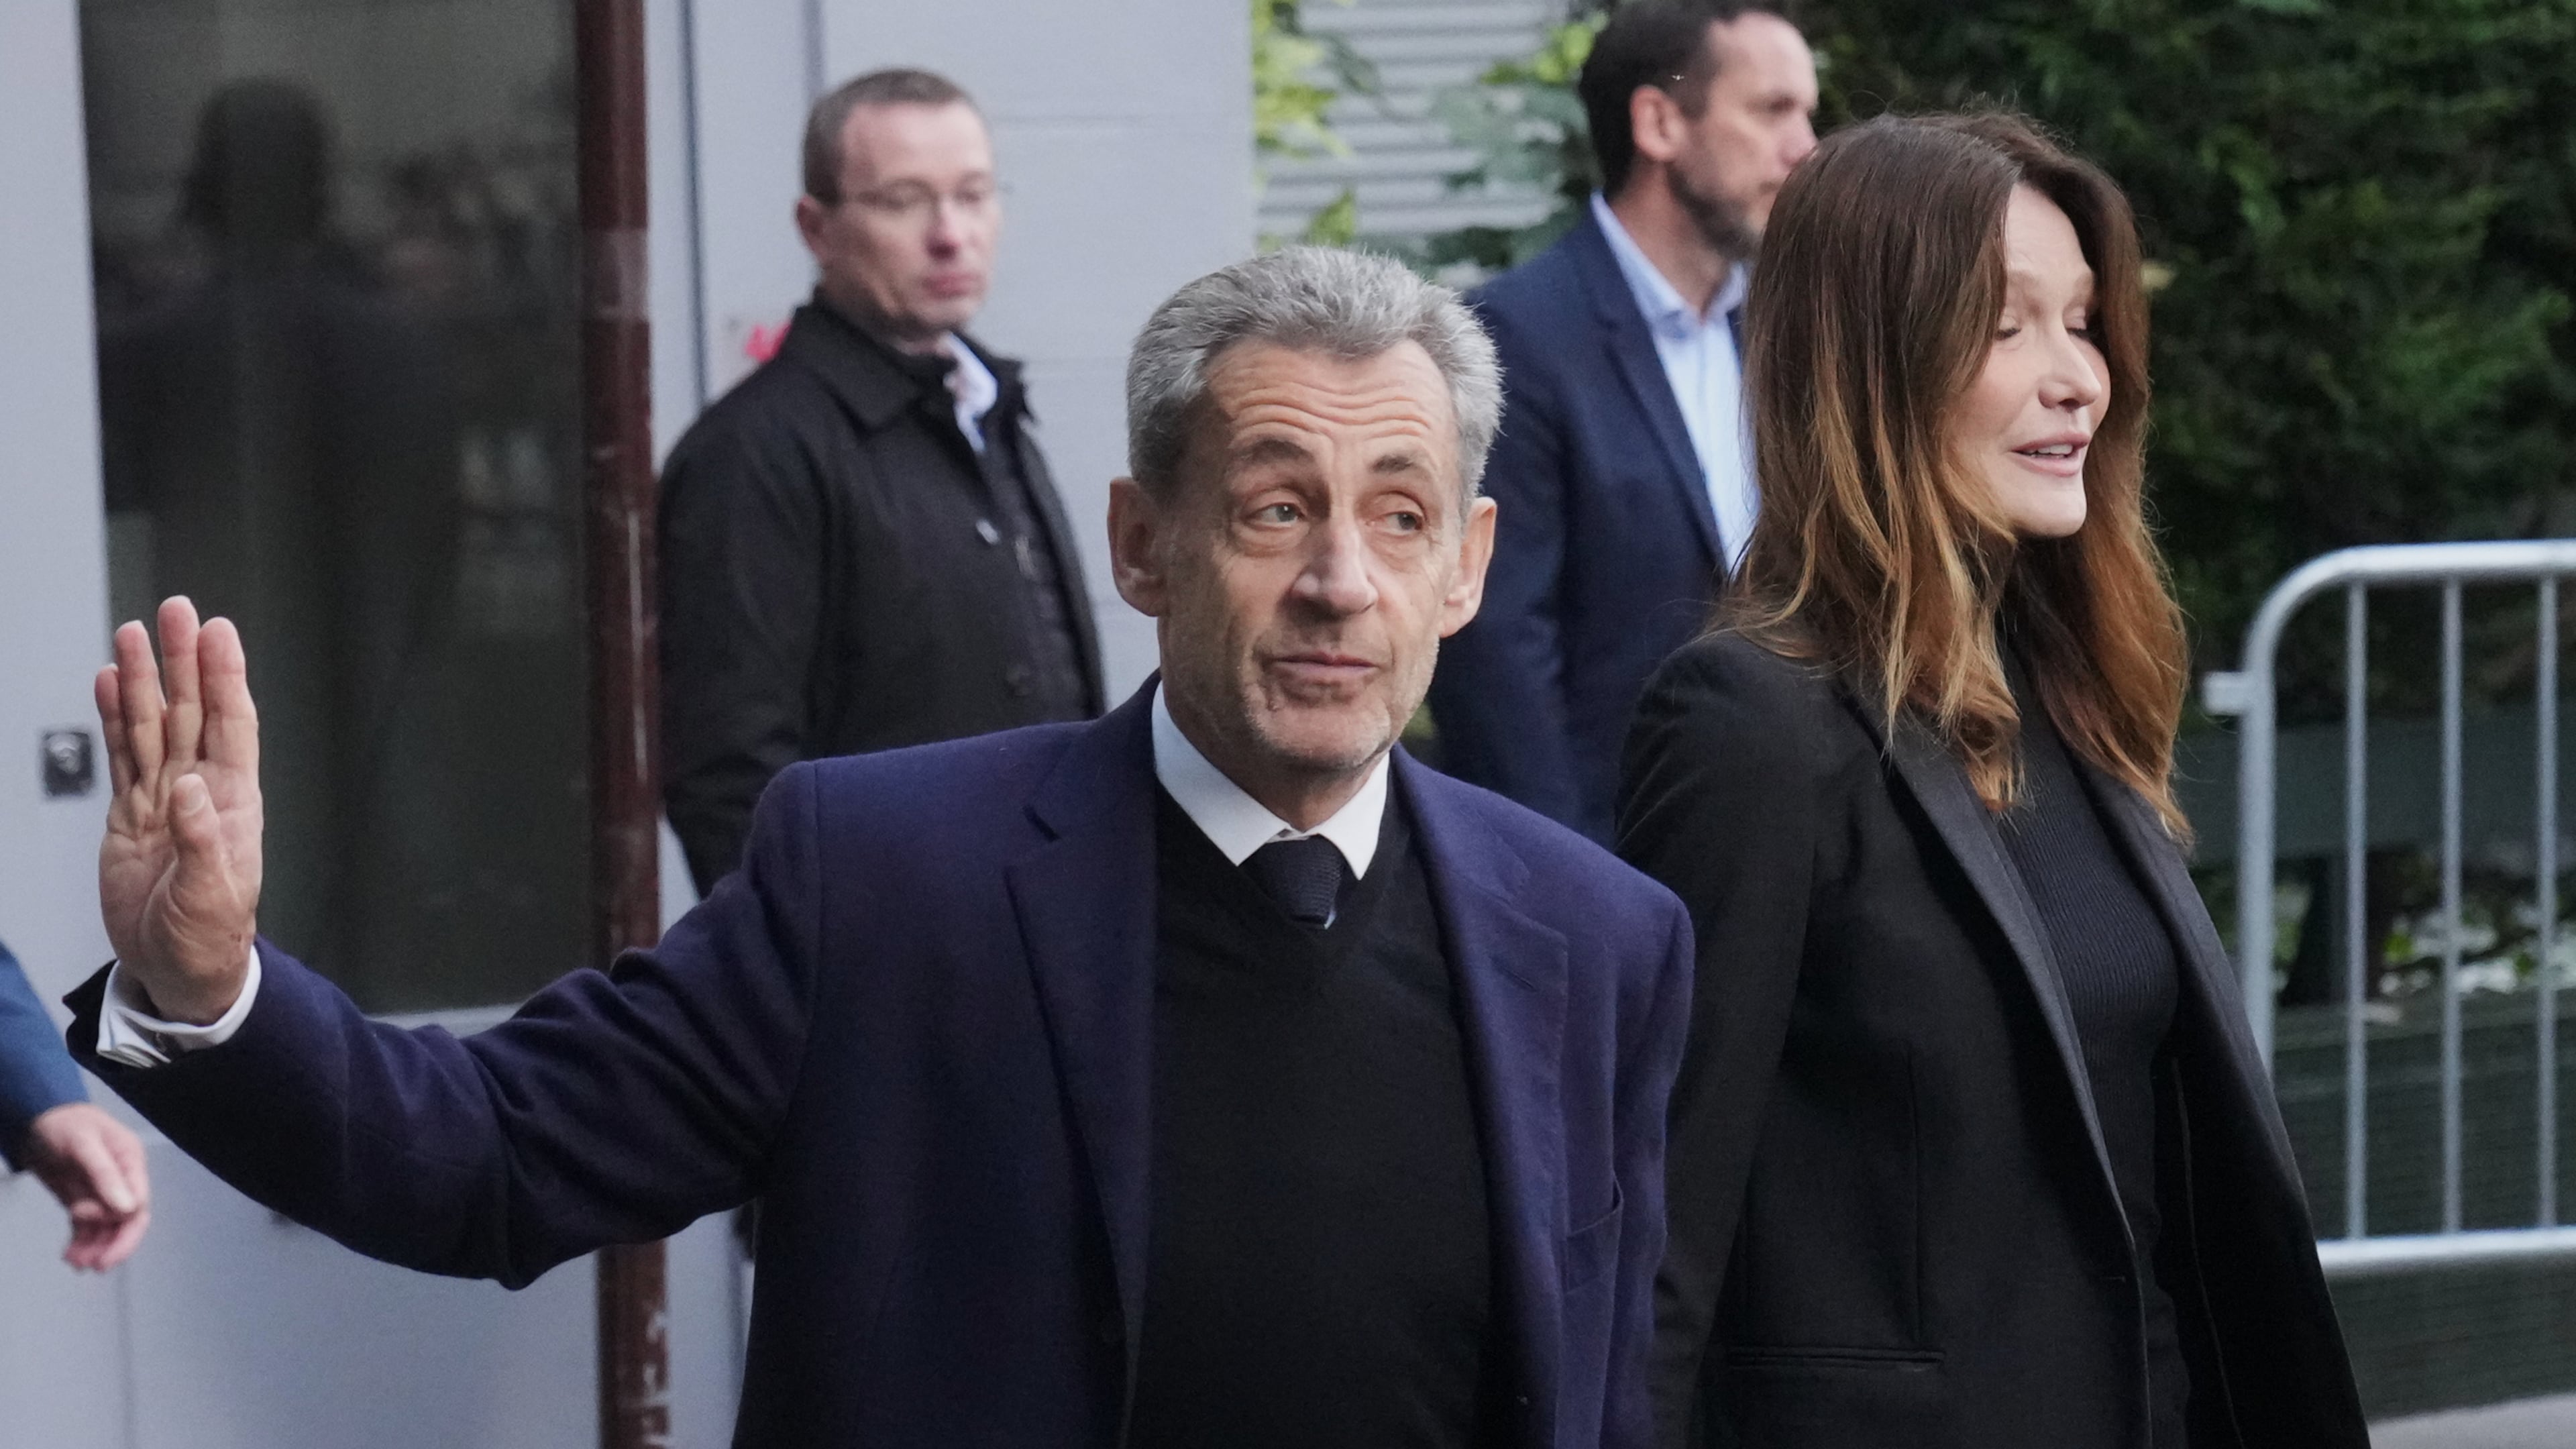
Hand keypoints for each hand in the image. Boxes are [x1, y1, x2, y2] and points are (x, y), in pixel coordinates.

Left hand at [21, 1103, 151, 1270]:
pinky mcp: (82, 1200)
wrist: (37, 1118)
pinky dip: (80, 1243)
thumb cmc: (64, 1124)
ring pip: (105, 1228)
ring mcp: (100, 1192)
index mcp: (130, 1164)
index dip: (126, 1230)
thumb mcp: (84, 1144)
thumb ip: (105, 1174)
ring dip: (93, 1247)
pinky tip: (70, 1255)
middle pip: (127, 1222)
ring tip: (74, 1261)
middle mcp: (121, 1181)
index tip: (105, 1249)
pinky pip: (86, 1228)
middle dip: (114, 1245)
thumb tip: (127, 1208)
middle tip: (96, 1265)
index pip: (139, 1204)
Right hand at [96, 597, 263, 1024]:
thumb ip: (201, 841)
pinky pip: (122, 757)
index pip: (232, 726)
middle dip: (183, 661)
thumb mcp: (211, 897)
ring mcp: (162, 800)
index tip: (218, 633)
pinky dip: (114, 719)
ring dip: (144, 680)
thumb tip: (188, 786)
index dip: (225, 678)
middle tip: (176, 610)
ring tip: (133, 633)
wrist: (177, 969)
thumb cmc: (207, 938)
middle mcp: (200, 791)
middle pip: (191, 712)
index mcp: (232, 805)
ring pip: (152, 726)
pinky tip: (109, 685)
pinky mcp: (130, 816)